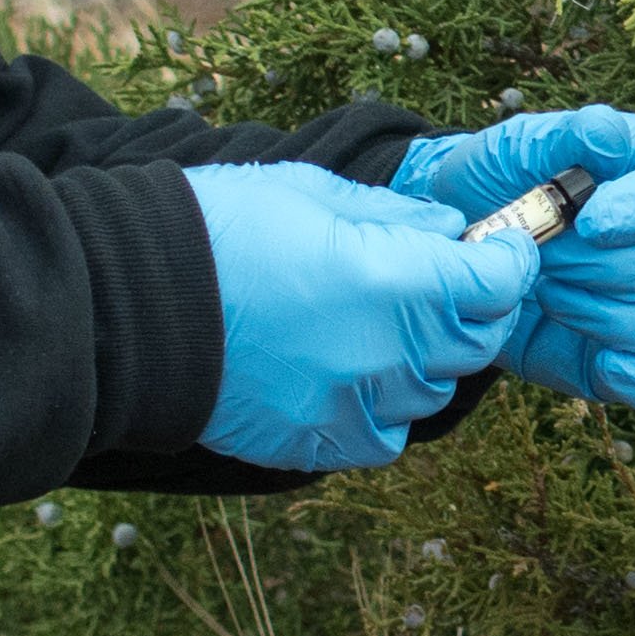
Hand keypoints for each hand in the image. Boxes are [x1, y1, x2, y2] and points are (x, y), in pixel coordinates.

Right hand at [184, 162, 537, 472]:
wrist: (129, 301)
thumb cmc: (218, 229)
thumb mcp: (313, 192)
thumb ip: (394, 217)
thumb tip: (446, 230)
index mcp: (395, 282)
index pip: (496, 282)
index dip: (505, 260)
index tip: (497, 248)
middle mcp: (387, 354)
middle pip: (475, 341)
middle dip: (470, 306)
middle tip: (441, 279)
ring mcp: (353, 406)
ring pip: (432, 390)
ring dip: (424, 357)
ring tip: (379, 324)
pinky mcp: (316, 443)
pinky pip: (383, 435)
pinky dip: (381, 408)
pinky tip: (349, 374)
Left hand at [390, 108, 634, 421]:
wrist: (476, 249)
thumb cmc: (510, 184)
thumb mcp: (523, 145)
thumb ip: (568, 134)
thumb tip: (609, 135)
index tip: (589, 222)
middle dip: (608, 268)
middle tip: (546, 258)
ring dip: (610, 320)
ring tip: (551, 294)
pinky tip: (602, 363)